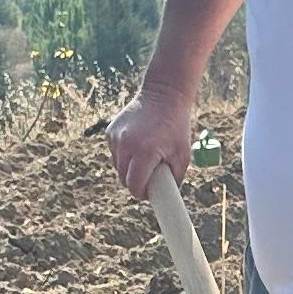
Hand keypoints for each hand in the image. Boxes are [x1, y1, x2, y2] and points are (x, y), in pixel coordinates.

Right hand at [105, 85, 196, 201]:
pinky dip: (124, 154)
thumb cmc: (177, 127)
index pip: (134, 186)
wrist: (163, 95)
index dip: (141, 193)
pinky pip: (115, 153)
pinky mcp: (110, 131)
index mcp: (145, 152)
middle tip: (150, 177)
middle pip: (124, 179)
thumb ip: (174, 179)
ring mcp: (116, 137)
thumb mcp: (183, 155)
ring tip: (145, 156)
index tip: (148, 193)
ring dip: (129, 168)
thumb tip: (166, 198)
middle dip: (135, 182)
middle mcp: (126, 145)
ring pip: (117, 167)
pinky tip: (137, 144)